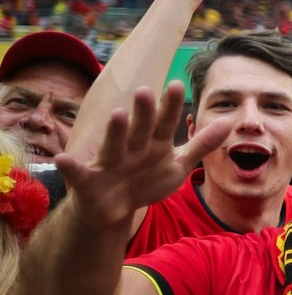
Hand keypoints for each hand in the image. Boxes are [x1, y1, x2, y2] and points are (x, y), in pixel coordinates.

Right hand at [54, 82, 230, 228]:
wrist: (113, 209)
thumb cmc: (146, 180)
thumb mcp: (178, 164)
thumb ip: (201, 144)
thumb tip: (227, 122)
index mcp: (153, 144)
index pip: (164, 123)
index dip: (170, 107)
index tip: (178, 85)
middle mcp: (131, 148)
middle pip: (139, 129)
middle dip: (143, 112)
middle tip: (146, 90)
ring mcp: (109, 163)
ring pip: (112, 145)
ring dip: (114, 131)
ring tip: (117, 114)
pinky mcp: (88, 181)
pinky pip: (78, 173)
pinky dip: (70, 167)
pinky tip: (62, 159)